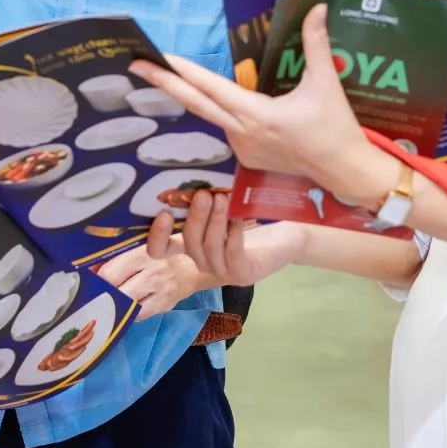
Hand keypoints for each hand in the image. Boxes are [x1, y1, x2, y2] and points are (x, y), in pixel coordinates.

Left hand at [96, 244, 214, 318]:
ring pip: (128, 307)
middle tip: (88, 296)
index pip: (113, 270)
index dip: (96, 279)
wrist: (191, 265)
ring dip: (112, 307)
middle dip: (101, 295)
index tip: (83, 281)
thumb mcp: (143, 244)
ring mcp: (161, 292)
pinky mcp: (164, 306)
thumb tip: (91, 266)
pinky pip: (139, 316)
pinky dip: (126, 314)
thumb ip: (120, 253)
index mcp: (144, 252)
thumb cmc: (160, 250)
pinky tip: (117, 310)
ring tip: (99, 305)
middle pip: (119, 291)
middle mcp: (153, 273)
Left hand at [130, 3, 389, 203]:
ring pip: (212, 115)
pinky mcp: (246, 158)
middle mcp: (242, 132)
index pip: (211, 88)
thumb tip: (318, 7)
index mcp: (258, 114)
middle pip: (195, 103)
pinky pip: (228, 128)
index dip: (183, 72)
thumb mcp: (326, 83)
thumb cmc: (336, 127)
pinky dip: (223, 112)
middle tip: (136, 64)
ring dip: (194, 96)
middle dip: (164, 82)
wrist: (343, 171)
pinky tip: (226, 103)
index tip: (158, 58)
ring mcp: (242, 148)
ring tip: (171, 74)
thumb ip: (316, 44)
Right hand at [146, 194, 303, 286]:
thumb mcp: (224, 207)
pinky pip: (233, 253)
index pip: (161, 250)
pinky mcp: (243, 274)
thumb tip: (190, 173)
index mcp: (192, 245)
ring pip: (209, 247)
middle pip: (189, 243)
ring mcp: (222, 271)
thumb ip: (205, 198)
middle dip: (195, 217)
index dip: (157, 236)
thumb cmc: (253, 216)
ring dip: (214, 222)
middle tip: (203, 194)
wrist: (289, 236)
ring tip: (222, 199)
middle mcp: (203, 261)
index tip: (164, 213)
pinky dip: (233, 234)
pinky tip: (238, 217)